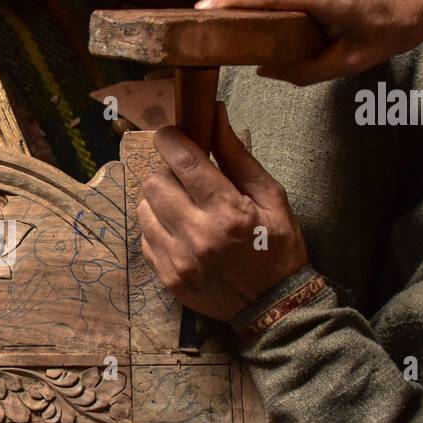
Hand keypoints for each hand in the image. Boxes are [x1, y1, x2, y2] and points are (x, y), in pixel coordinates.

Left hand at [138, 105, 307, 320]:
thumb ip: (238, 156)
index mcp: (227, 212)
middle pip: (154, 183)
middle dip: (167, 172)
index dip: (170, 140)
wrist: (274, 307)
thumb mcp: (270, 197)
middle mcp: (197, 235)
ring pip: (144, 209)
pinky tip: (181, 232)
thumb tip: (215, 114)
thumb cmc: (278, 247)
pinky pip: (145, 238)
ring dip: (160, 201)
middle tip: (186, 179)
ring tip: (184, 207)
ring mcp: (177, 260)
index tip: (170, 134)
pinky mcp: (166, 277)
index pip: (182, 162)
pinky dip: (158, 228)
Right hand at [194, 0, 422, 84]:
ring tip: (246, 36)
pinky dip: (281, 8)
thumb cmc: (394, 29)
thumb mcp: (351, 62)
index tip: (204, 7)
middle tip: (210, 29)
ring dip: (265, 13)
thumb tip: (264, 69)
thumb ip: (306, 70)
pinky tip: (278, 28)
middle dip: (238, 9)